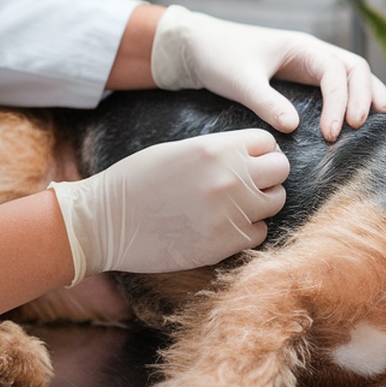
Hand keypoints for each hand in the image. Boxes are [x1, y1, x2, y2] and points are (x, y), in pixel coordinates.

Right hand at [49, 130, 288, 283]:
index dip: (260, 152)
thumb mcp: (180, 150)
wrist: (105, 220)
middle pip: (280, 171)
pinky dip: (247, 231)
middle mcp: (230, 176)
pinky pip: (259, 233)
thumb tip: (251, 157)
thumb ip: (218, 152)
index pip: (267, 143)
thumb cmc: (137, 181)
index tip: (248, 162)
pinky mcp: (224, 243)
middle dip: (267, 177)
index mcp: (217, 148)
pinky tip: (224, 228)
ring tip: (235, 207)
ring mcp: (230, 211)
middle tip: (248, 186)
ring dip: (260, 205)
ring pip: (275, 203)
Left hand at [150, 5, 385, 140]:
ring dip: (368, 94)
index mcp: (301, 47)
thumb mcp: (240, 81)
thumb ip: (266, 102)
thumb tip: (294, 127)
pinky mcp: (303, 76)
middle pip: (355, 69)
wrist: (198, 46)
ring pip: (352, 74)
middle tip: (364, 128)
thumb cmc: (219, 57)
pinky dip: (354, 97)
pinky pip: (337, 84)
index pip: (335, 73)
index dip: (339, 103)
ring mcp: (310, 62)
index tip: (333, 134)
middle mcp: (312, 52)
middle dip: (365, 96)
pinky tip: (361, 117)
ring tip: (385, 118)